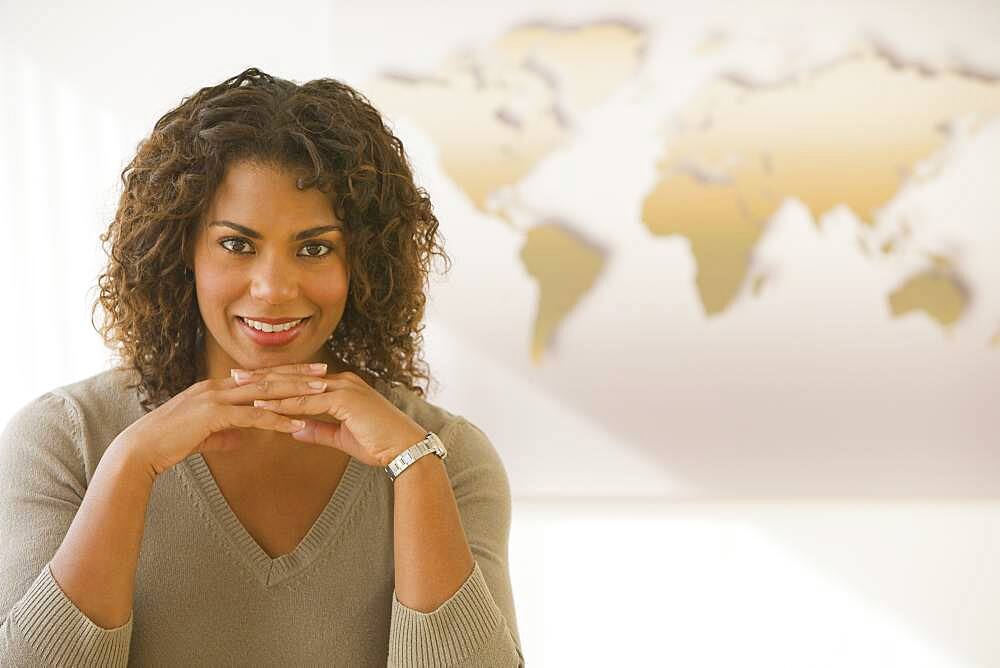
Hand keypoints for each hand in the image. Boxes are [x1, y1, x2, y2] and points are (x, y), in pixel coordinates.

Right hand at [116, 362, 333, 479]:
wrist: (141, 449)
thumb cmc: (169, 443)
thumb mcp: (202, 435)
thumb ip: (224, 433)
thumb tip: (241, 438)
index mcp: (217, 387)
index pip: (259, 376)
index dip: (286, 372)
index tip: (310, 371)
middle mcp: (219, 386)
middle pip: (267, 377)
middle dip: (298, 374)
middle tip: (326, 372)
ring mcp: (216, 398)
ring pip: (264, 392)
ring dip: (295, 392)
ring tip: (322, 393)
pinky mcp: (213, 415)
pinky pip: (252, 416)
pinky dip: (277, 419)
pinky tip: (296, 425)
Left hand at [231, 367, 427, 468]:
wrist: (406, 449)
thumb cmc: (380, 444)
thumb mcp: (343, 437)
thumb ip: (319, 430)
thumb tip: (295, 428)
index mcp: (341, 385)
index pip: (300, 379)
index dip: (273, 379)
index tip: (248, 381)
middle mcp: (341, 381)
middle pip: (293, 376)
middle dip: (262, 376)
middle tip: (234, 375)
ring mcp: (344, 387)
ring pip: (296, 386)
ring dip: (266, 387)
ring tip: (240, 388)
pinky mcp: (346, 400)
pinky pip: (307, 402)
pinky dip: (284, 404)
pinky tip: (263, 406)